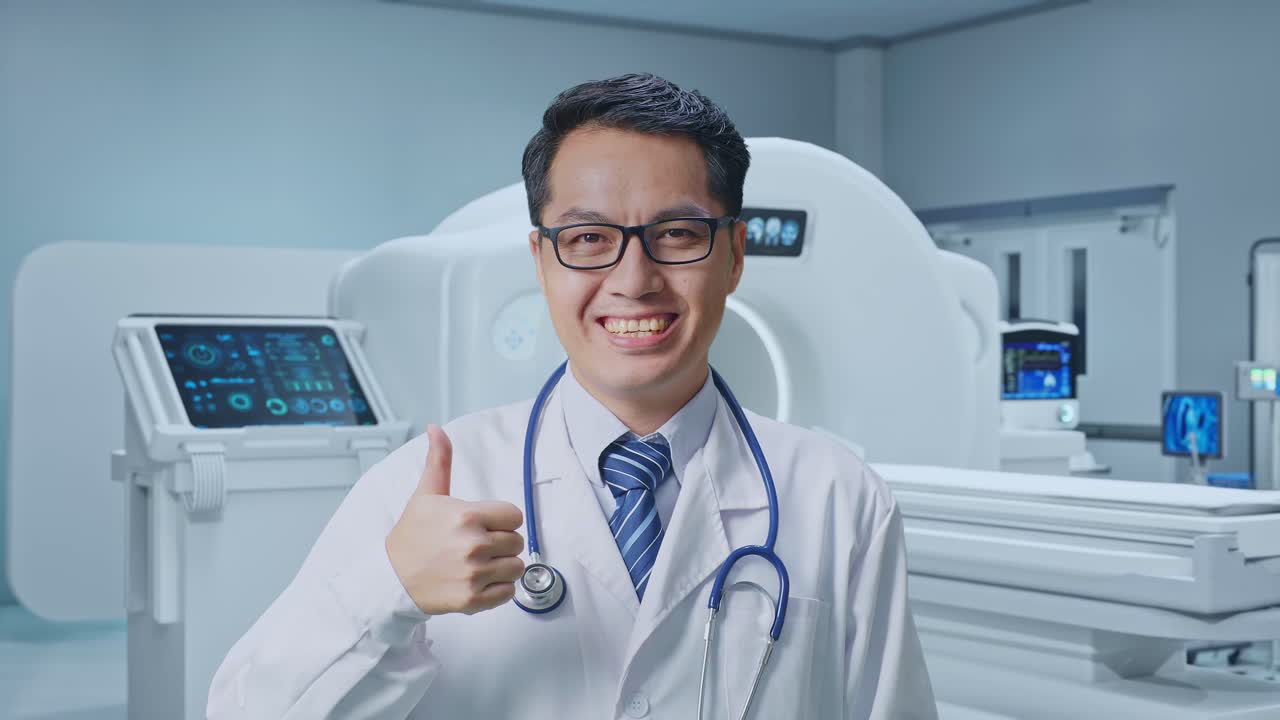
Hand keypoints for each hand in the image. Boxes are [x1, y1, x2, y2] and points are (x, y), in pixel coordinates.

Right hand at [386, 424, 524, 614]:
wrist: (390, 578)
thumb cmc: (411, 536)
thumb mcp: (426, 494)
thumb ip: (439, 460)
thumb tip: (436, 428)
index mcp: (468, 516)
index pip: (515, 516)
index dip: (502, 520)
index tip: (485, 525)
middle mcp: (474, 545)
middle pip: (517, 542)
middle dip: (501, 543)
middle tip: (477, 546)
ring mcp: (474, 574)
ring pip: (516, 567)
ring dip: (501, 567)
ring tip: (478, 564)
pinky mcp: (473, 599)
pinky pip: (508, 593)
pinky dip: (497, 589)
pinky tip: (477, 581)